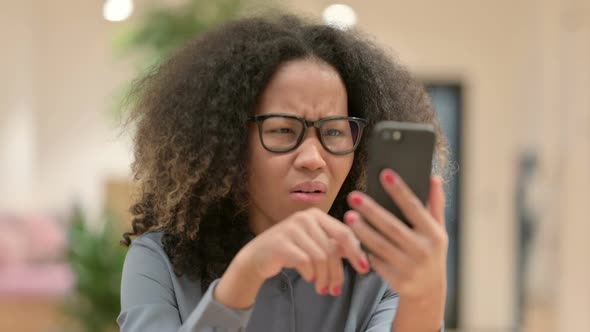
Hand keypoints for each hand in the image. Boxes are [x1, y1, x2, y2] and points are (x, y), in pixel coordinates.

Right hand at [215, 208, 369, 308]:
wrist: (258, 256)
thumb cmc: (290, 250)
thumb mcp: (314, 244)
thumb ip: (334, 246)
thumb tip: (361, 255)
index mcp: (316, 215)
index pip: (344, 233)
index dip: (356, 252)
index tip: (364, 269)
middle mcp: (305, 217)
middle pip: (332, 249)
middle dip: (337, 273)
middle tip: (335, 289)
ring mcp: (292, 228)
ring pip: (320, 258)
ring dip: (324, 278)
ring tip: (322, 289)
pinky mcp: (281, 242)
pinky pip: (305, 262)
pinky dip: (310, 274)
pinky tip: (308, 279)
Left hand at [344, 169, 447, 300]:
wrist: (428, 290)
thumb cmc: (430, 251)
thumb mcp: (438, 230)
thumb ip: (435, 204)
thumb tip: (435, 177)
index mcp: (435, 234)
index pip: (415, 208)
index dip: (400, 191)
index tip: (384, 174)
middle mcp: (423, 251)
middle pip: (392, 227)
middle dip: (372, 211)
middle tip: (353, 196)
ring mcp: (410, 268)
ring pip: (380, 245)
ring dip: (362, 230)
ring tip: (348, 216)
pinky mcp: (397, 281)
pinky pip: (376, 262)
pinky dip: (364, 249)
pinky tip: (351, 238)